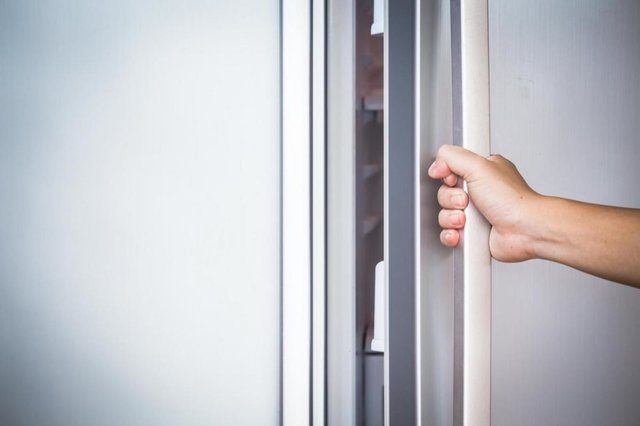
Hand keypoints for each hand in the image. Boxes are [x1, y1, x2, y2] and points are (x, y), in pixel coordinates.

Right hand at [427, 145, 539, 261]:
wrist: (525, 231)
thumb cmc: (514, 201)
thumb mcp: (479, 166)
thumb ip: (452, 157)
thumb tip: (436, 165)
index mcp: (482, 172)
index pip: (451, 169)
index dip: (447, 176)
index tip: (454, 179)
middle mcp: (479, 192)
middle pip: (445, 193)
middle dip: (450, 199)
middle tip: (466, 201)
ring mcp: (475, 214)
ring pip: (445, 214)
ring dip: (450, 218)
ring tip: (467, 219)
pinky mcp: (472, 233)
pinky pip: (449, 233)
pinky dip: (451, 234)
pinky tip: (462, 232)